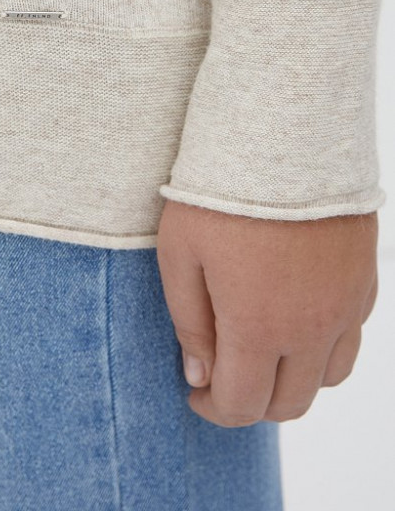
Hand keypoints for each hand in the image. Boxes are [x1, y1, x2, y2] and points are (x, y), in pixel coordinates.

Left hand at [156, 199, 378, 426]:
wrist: (284, 134)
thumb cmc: (219, 191)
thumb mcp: (180, 253)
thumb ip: (189, 322)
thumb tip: (199, 375)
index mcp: (258, 327)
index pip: (242, 405)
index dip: (213, 409)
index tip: (194, 392)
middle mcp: (310, 328)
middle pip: (290, 404)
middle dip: (252, 402)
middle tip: (222, 375)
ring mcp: (345, 304)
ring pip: (329, 377)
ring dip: (294, 379)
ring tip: (261, 349)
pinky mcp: (364, 278)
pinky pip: (352, 334)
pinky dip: (324, 344)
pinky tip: (295, 314)